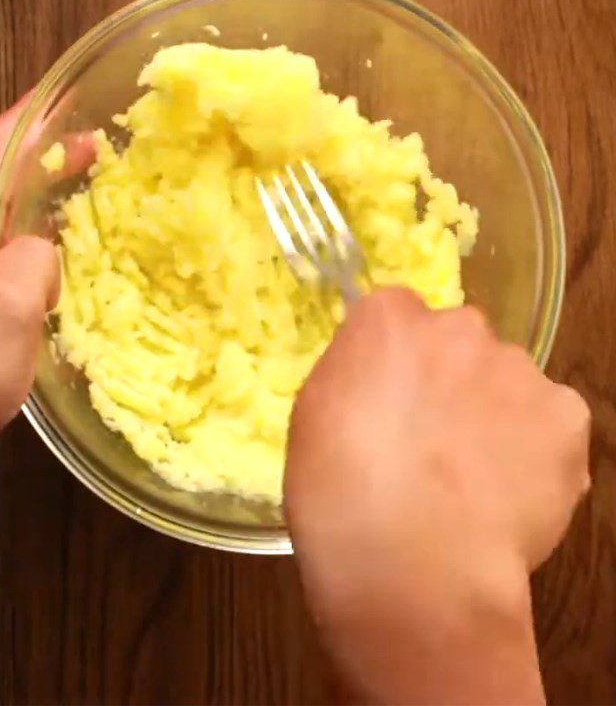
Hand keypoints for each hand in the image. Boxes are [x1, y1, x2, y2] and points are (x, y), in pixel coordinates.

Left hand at [0, 97, 59, 489]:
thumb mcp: (12, 304)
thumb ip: (37, 257)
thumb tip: (42, 250)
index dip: (29, 119)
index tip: (68, 98)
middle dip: (43, 161)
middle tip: (97, 153)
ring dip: (39, 209)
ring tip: (83, 206)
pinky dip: (31, 255)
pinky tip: (55, 273)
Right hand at [285, 289, 589, 704]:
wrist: (410, 566)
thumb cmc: (337, 494)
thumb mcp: (315, 417)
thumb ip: (354, 376)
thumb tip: (381, 379)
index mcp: (387, 321)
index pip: (396, 313)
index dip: (394, 357)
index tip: (389, 395)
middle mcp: (457, 327)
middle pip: (457, 338)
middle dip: (448, 375)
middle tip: (432, 439)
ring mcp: (518, 369)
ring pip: (507, 379)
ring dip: (493, 410)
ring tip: (472, 478)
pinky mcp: (566, 417)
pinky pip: (549, 420)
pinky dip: (535, 446)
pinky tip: (509, 490)